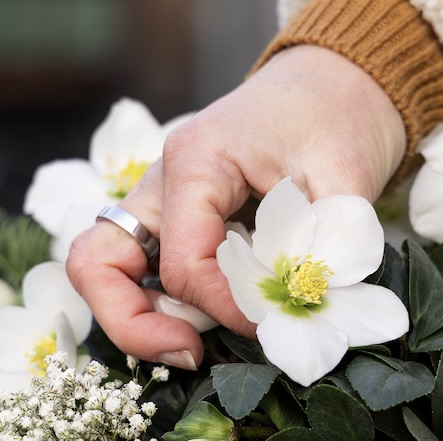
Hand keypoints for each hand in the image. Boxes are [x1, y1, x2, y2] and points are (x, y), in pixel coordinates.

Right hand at [66, 45, 405, 368]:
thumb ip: (322, 245)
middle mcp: (160, 182)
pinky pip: (139, 272)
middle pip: (97, 265)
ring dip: (138, 319)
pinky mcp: (172, 221)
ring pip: (105, 271)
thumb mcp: (345, 177)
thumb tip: (301, 309)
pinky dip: (160, 306)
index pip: (184, 263)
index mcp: (196, 161)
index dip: (225, 308)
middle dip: (133, 325)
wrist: (337, 82)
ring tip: (194, 346)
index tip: (269, 325)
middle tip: (190, 354)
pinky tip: (208, 322)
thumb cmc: (338, 116)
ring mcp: (158, 202)